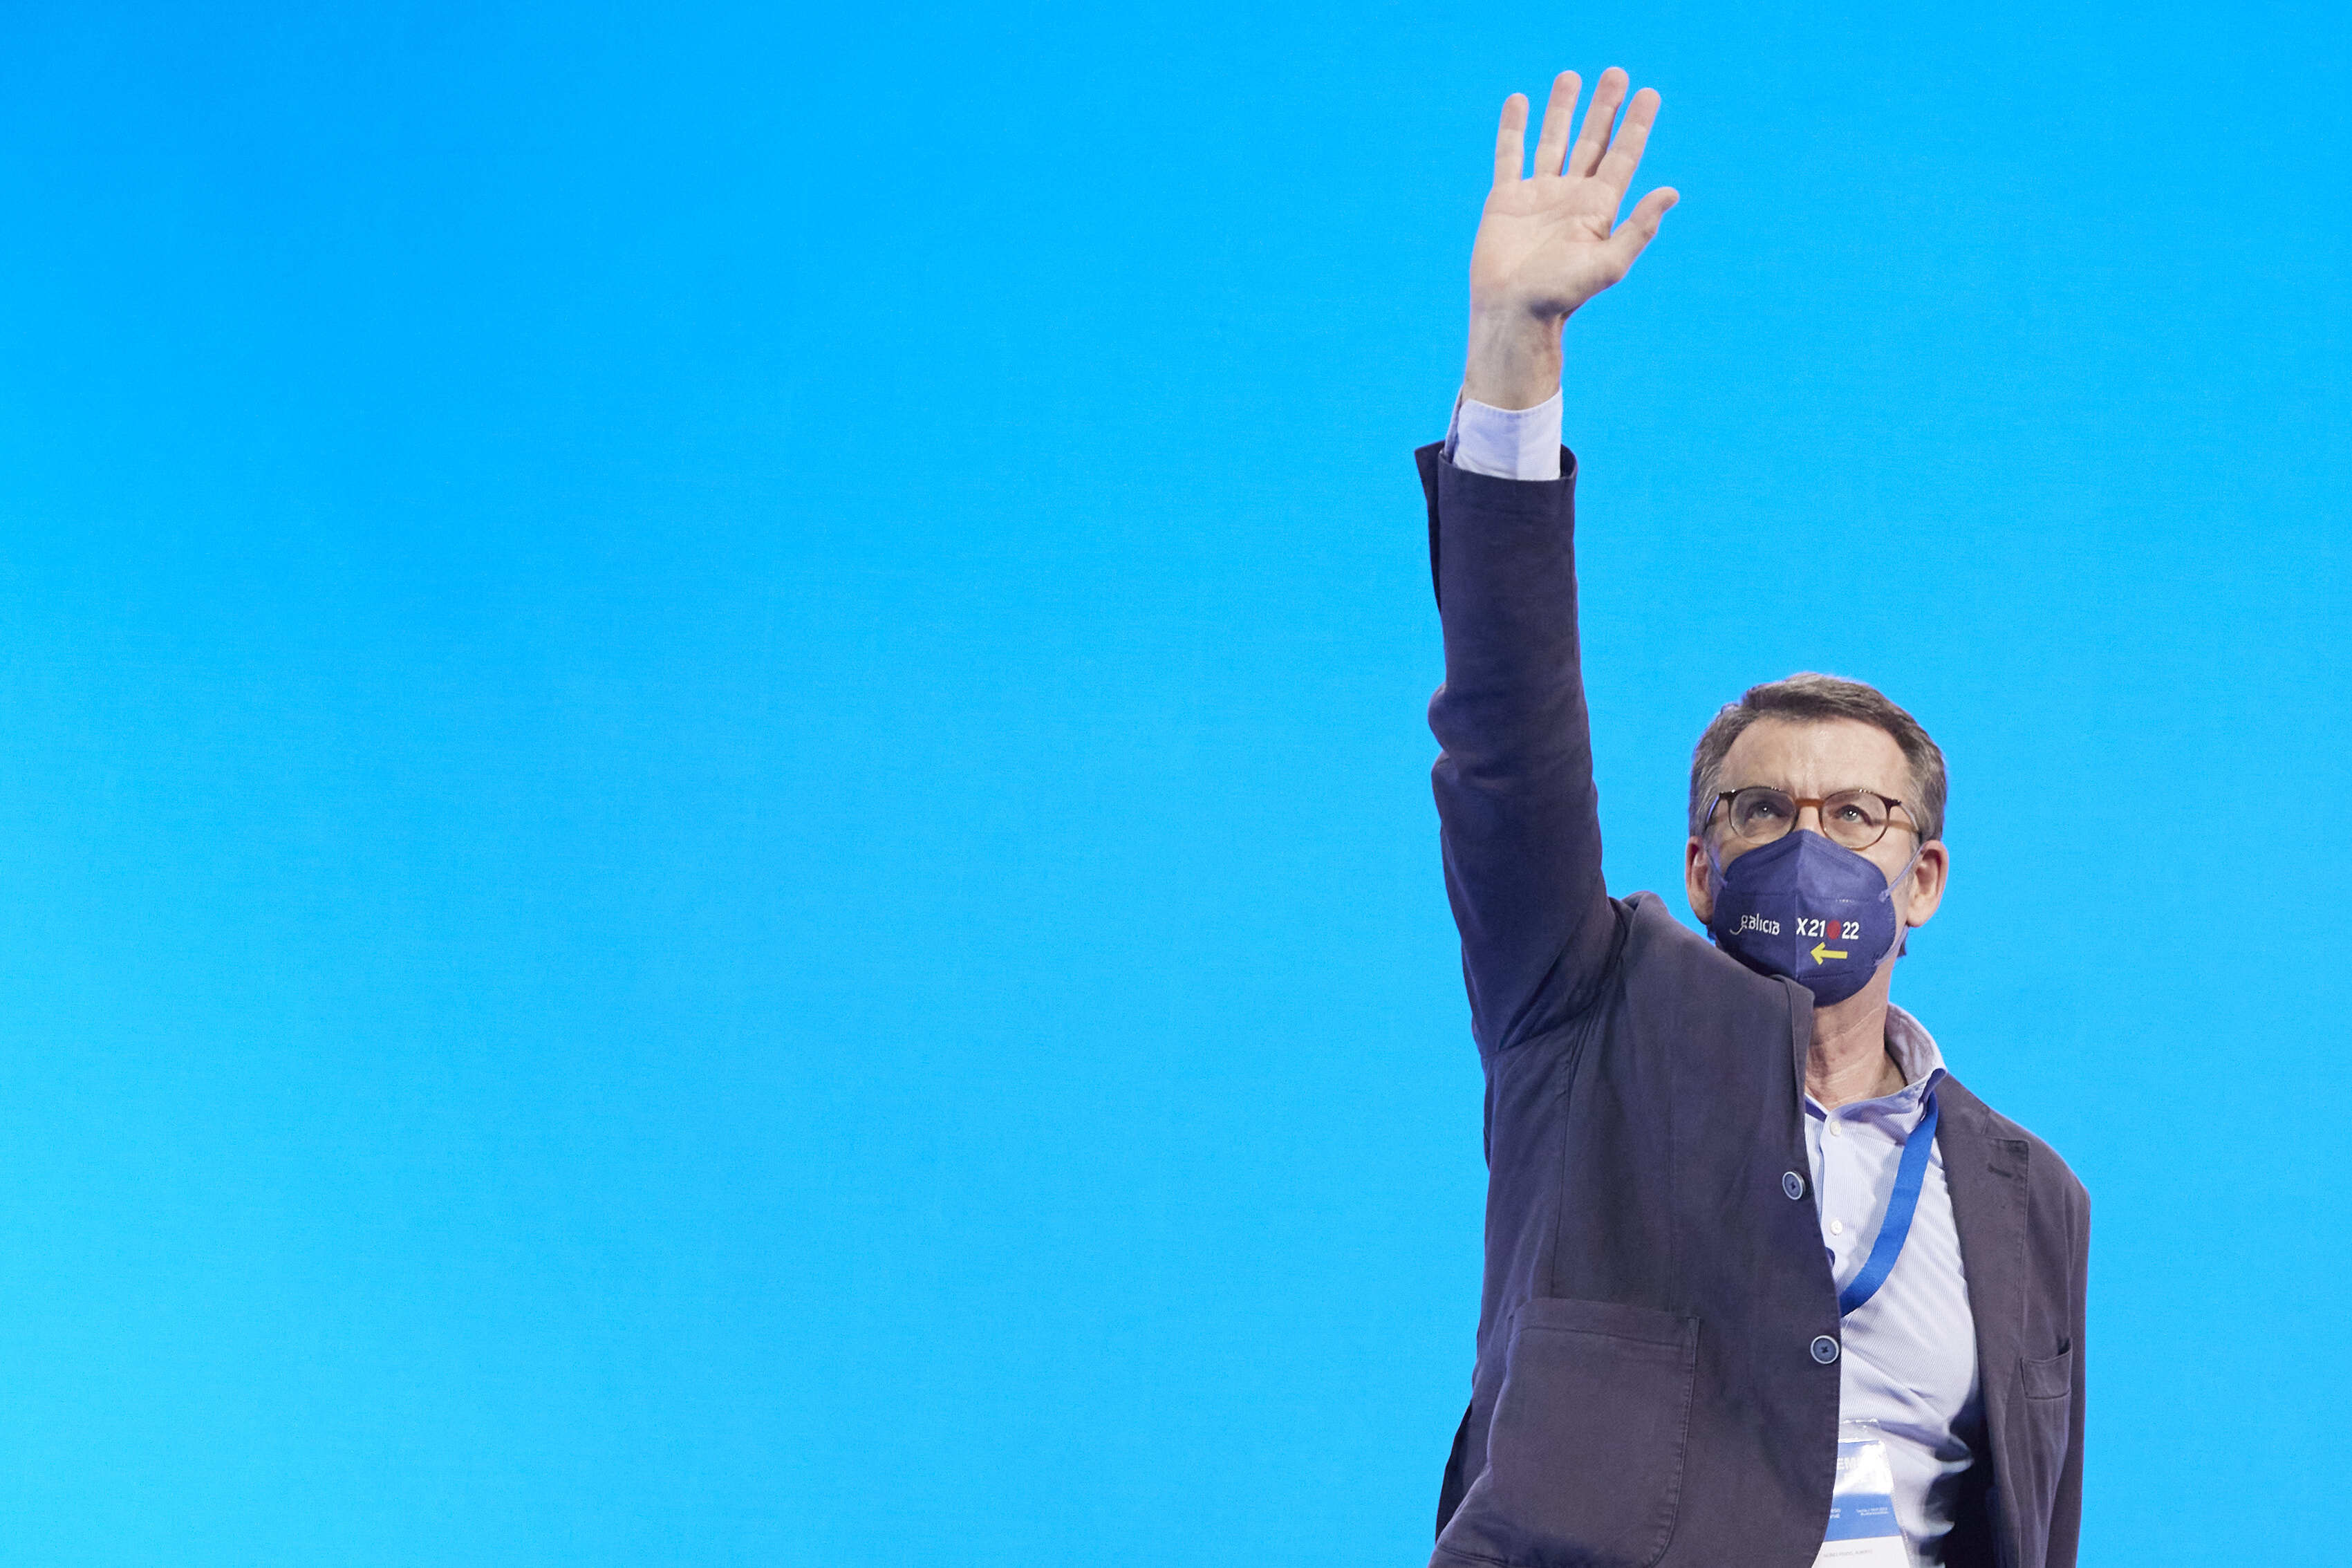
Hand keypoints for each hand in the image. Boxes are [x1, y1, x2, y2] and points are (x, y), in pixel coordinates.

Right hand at [1464, 68, 1677, 408]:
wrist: (1512, 312)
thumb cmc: (1560, 296)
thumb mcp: (1608, 264)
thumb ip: (1638, 228)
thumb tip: (1672, 192)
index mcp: (1598, 208)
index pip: (1623, 155)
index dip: (1636, 124)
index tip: (1649, 93)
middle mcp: (1571, 196)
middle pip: (1592, 140)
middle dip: (1604, 107)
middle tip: (1616, 73)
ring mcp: (1538, 194)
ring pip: (1553, 140)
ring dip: (1562, 109)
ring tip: (1570, 76)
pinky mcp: (1505, 198)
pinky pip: (1510, 154)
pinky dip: (1514, 128)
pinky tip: (1519, 102)